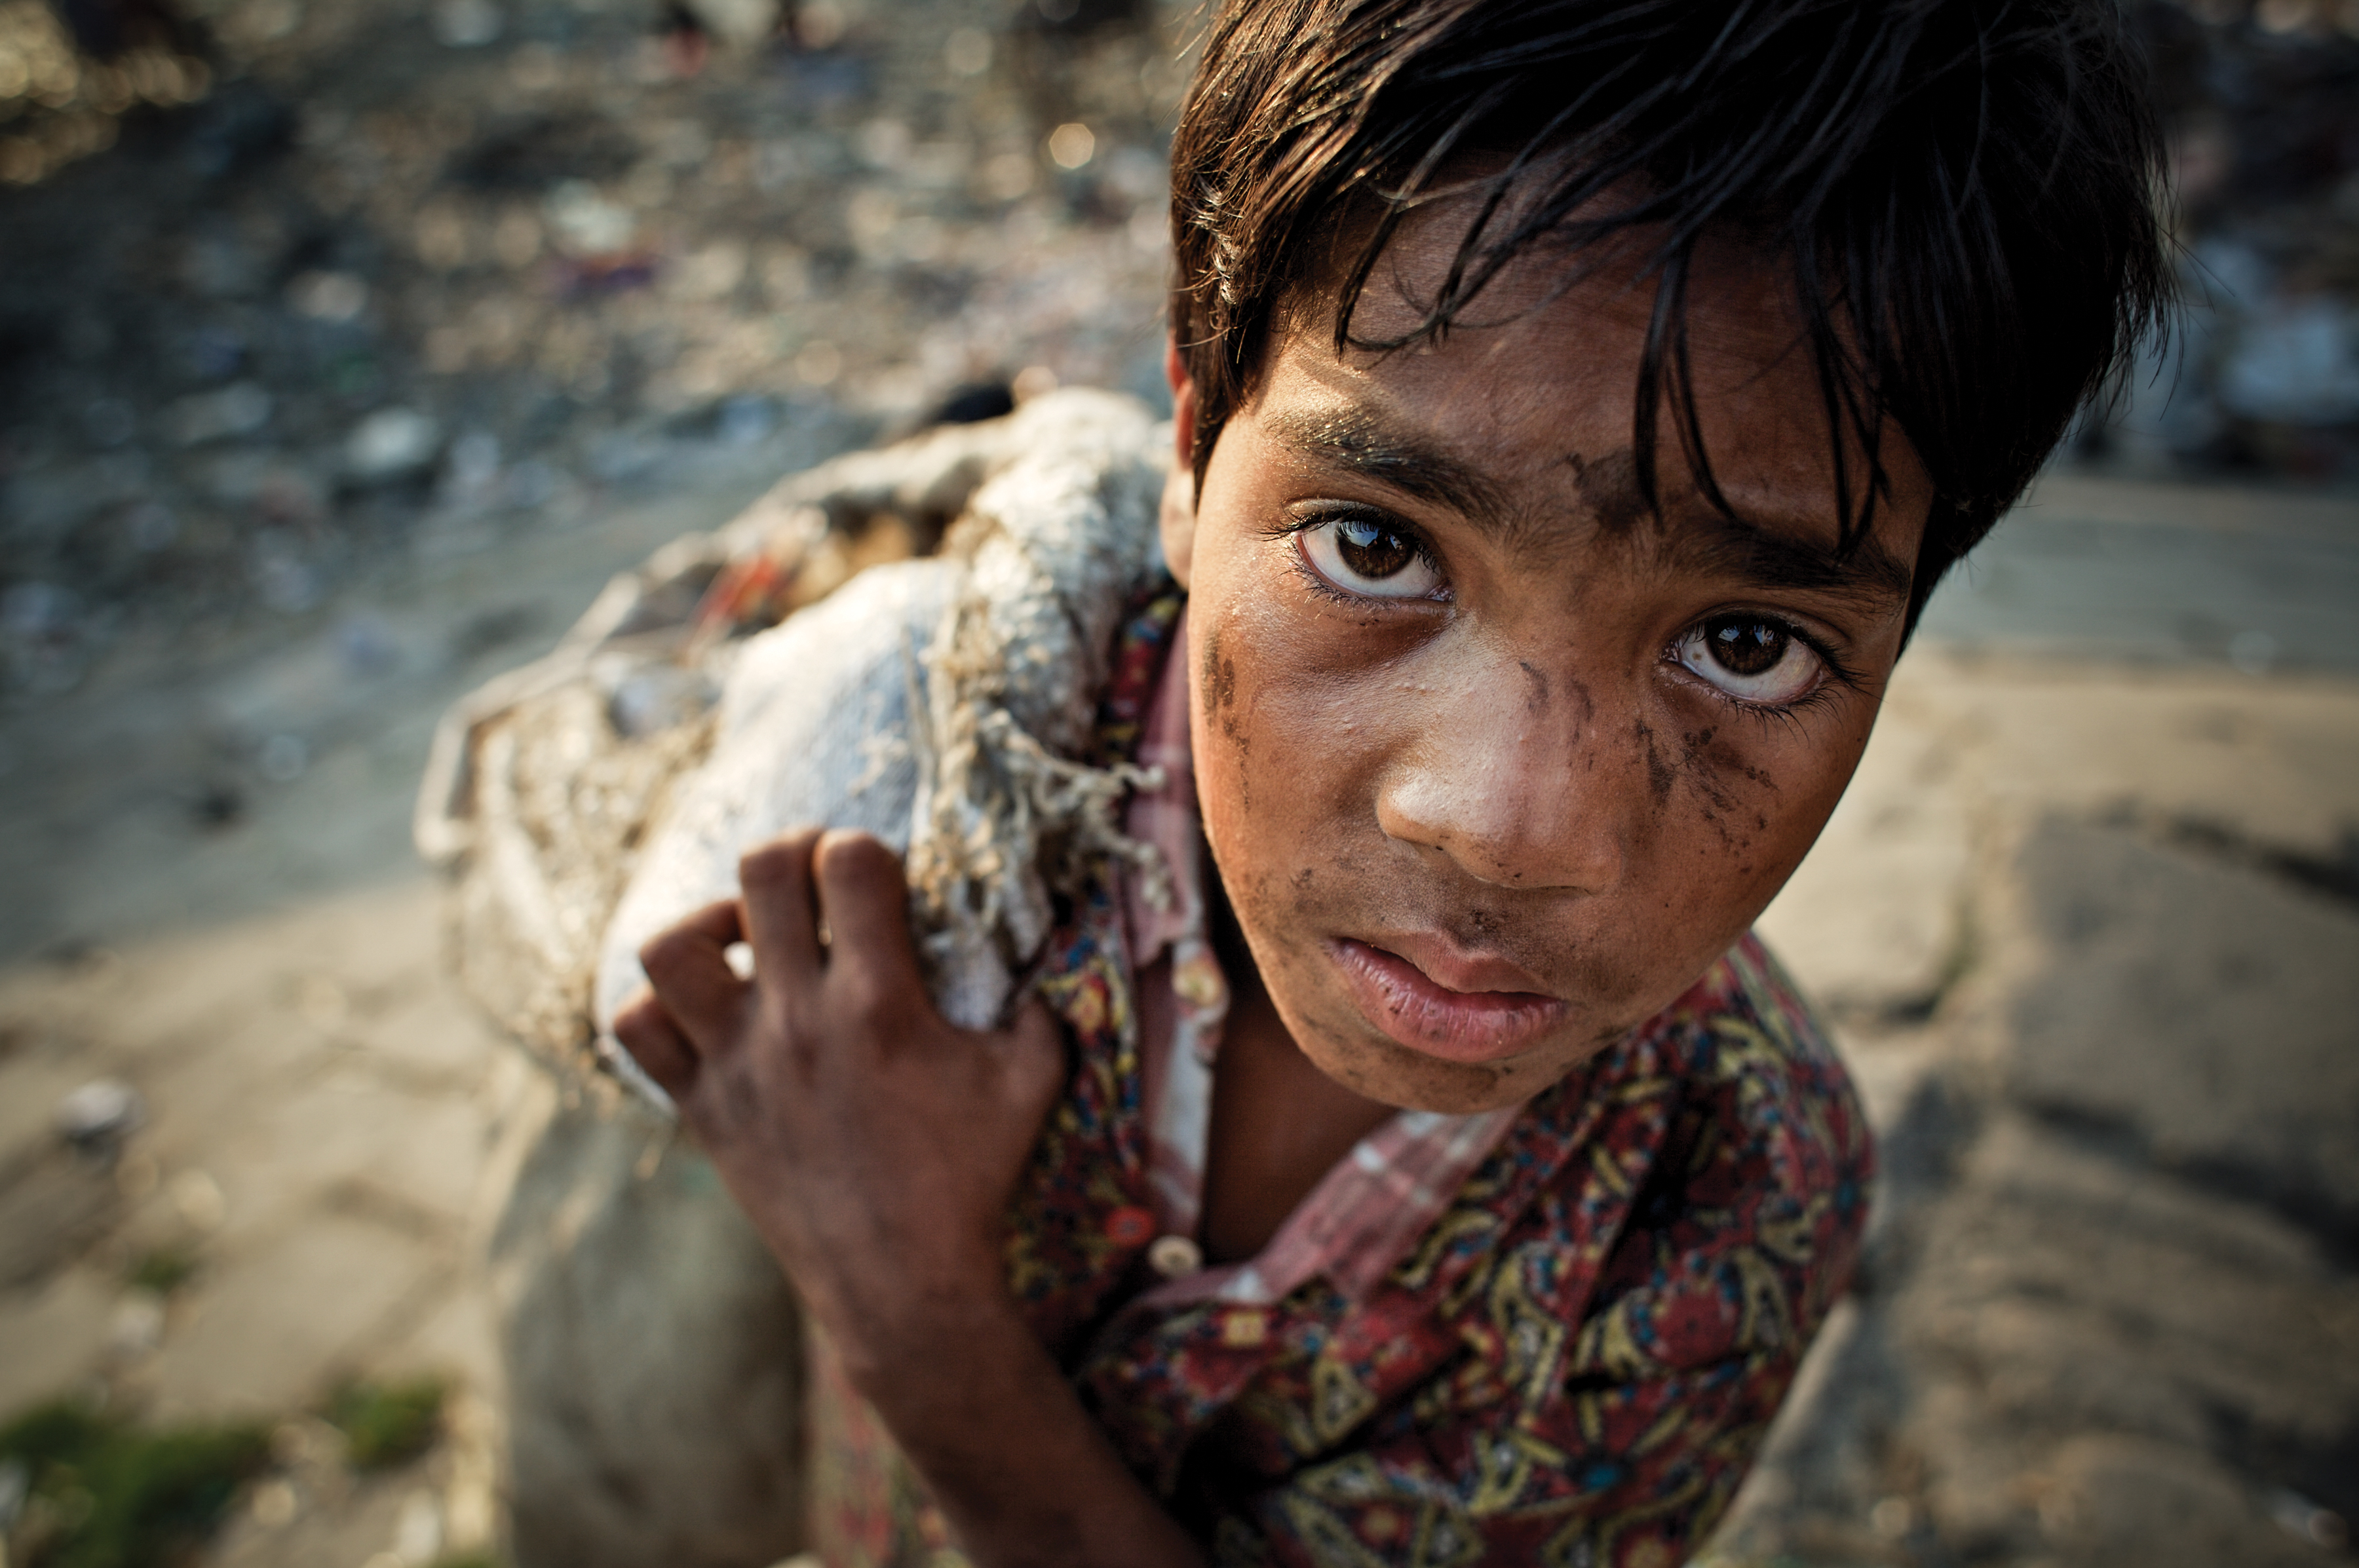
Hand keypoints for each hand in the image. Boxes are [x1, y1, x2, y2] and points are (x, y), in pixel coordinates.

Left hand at [612, 826, 1065, 1391]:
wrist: (902, 1285)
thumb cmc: (972, 1178)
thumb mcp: (1031, 1083)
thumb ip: (1042, 1011)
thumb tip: (1042, 966)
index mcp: (880, 1004)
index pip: (851, 864)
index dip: (865, 849)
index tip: (877, 876)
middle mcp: (799, 1022)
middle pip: (762, 875)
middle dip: (792, 852)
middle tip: (812, 877)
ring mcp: (739, 1065)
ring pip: (673, 948)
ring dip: (709, 924)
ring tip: (748, 942)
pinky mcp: (702, 1109)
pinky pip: (639, 1031)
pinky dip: (662, 1008)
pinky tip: (711, 1012)